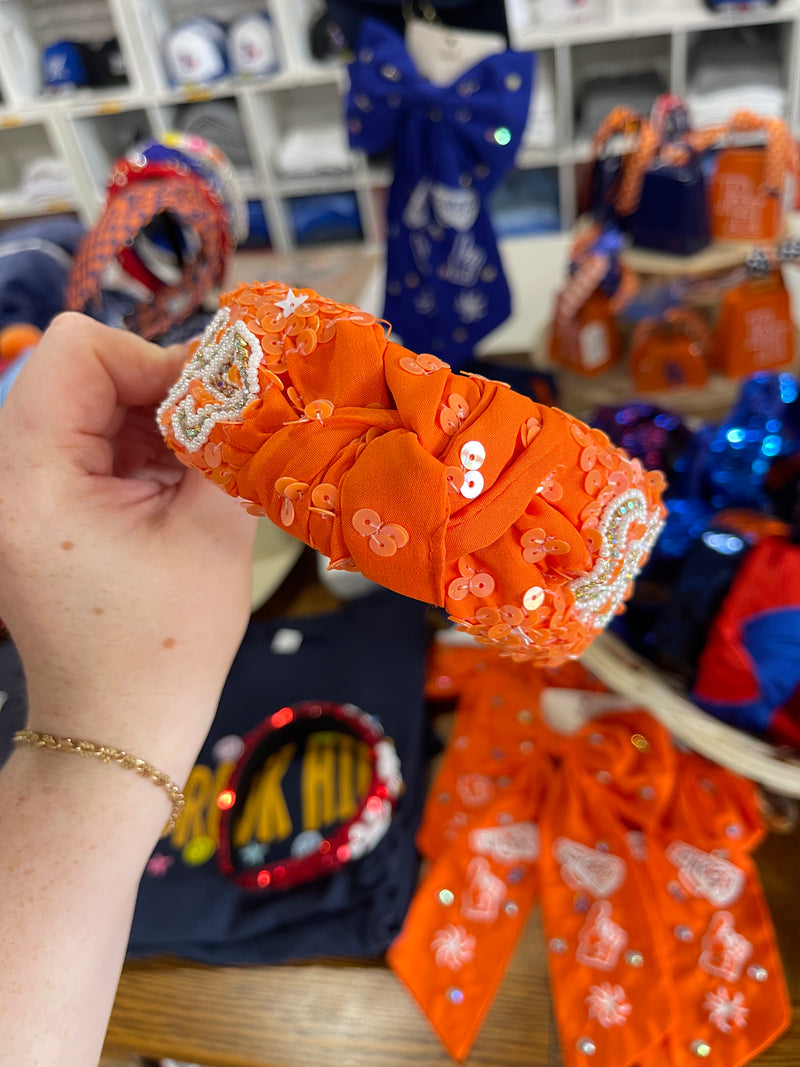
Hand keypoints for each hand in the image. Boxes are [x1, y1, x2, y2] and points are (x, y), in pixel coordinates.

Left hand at [0, 313, 255, 776]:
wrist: (118, 724)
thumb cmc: (167, 643)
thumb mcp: (211, 529)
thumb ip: (223, 440)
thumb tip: (235, 380)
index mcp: (30, 476)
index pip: (77, 348)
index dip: (152, 359)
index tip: (206, 408)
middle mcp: (2, 475)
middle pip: (77, 368)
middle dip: (152, 390)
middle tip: (207, 439)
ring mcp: (11, 492)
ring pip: (83, 399)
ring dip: (145, 420)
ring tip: (188, 474)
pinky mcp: (29, 507)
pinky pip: (81, 439)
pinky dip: (130, 447)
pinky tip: (166, 490)